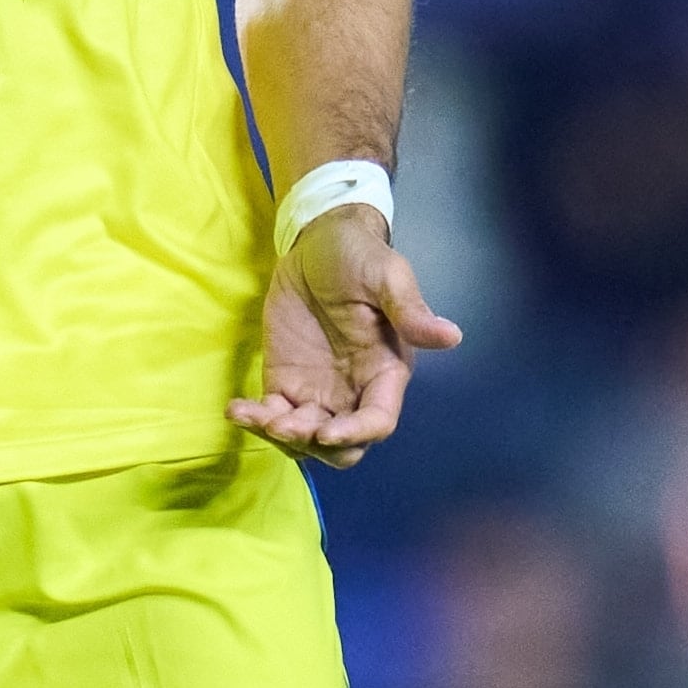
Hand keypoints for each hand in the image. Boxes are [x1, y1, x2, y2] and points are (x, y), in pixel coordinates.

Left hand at [231, 205, 460, 468]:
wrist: (316, 240)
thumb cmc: (358, 256)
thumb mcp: (386, 276)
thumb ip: (409, 310)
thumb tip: (451, 336)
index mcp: (385, 373)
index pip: (377, 421)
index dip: (354, 433)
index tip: (325, 431)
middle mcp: (353, 392)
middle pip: (342, 447)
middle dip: (313, 445)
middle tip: (283, 422)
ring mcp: (317, 392)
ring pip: (304, 441)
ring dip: (280, 438)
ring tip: (253, 414)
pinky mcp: (284, 382)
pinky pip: (272, 416)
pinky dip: (254, 420)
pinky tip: (236, 409)